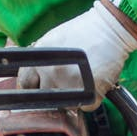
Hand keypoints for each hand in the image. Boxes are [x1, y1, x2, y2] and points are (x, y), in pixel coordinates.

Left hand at [17, 1, 136, 103]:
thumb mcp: (52, 39)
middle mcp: (53, 73)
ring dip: (73, 98)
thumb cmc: (82, 31)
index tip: (40, 87)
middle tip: (66, 83)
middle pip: (46, 98)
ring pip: (66, 105)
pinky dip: (91, 99)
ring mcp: (72, 84)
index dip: (33, 87)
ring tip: (81, 81)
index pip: (26, 84)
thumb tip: (28, 77)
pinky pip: (86, 107)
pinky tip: (94, 83)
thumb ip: (40, 59)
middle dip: (54, 93)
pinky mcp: (92, 92)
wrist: (110, 28)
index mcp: (41, 60)